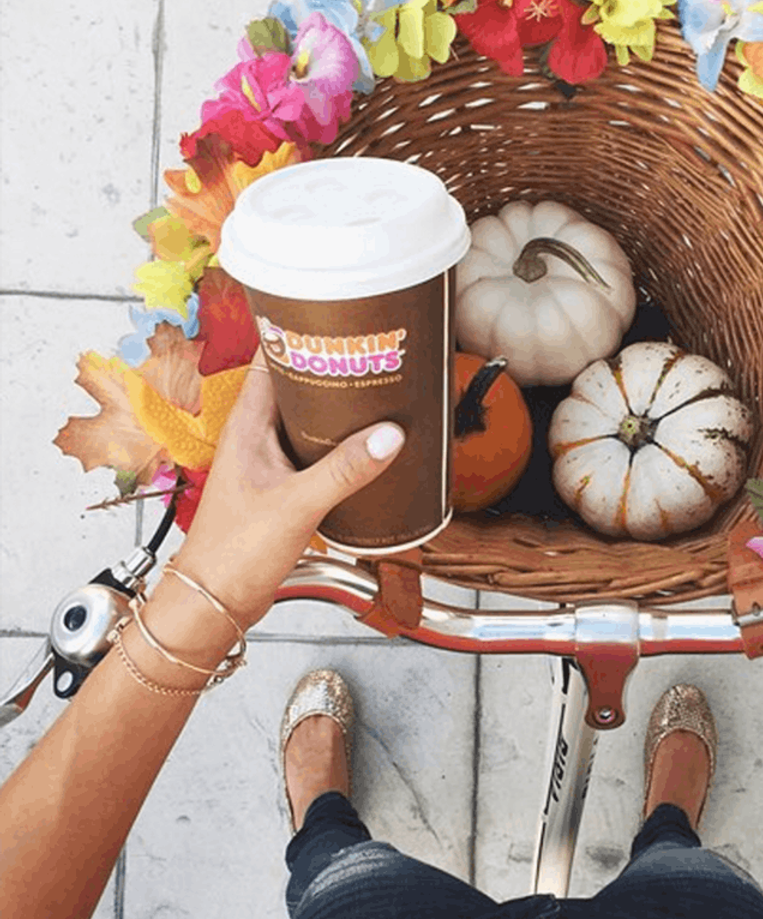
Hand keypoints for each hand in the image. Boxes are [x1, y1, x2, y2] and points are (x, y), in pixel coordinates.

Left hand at [169, 351, 404, 627]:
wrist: (216, 601)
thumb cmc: (234, 553)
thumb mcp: (297, 504)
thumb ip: (344, 470)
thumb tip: (390, 436)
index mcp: (247, 425)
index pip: (269, 357)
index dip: (299, 332)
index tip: (336, 317)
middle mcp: (256, 437)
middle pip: (296, 385)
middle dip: (332, 369)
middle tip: (374, 355)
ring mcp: (269, 461)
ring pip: (308, 420)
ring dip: (339, 408)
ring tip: (381, 394)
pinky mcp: (283, 487)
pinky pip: (316, 451)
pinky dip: (341, 443)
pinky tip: (369, 449)